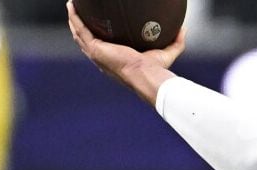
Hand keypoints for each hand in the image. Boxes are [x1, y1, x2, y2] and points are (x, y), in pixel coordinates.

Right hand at [66, 0, 185, 102]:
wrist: (145, 75)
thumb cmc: (155, 69)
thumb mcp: (167, 53)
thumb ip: (176, 41)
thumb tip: (184, 29)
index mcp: (114, 59)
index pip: (102, 45)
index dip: (97, 35)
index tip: (98, 23)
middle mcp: (102, 57)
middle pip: (86, 38)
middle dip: (81, 25)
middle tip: (79, 11)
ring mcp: (96, 53)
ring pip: (79, 33)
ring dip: (74, 19)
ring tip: (73, 5)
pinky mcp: (94, 48)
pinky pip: (80, 29)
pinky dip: (75, 18)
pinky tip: (73, 6)